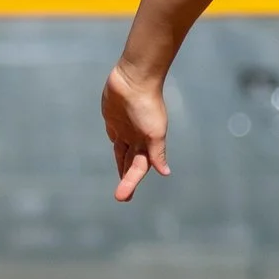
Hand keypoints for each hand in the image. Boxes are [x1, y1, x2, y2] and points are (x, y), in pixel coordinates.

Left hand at [103, 62, 169, 201]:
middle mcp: (137, 138)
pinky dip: (117, 147)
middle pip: (131, 164)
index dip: (130, 183)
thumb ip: (157, 153)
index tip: (121, 198)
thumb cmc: (146, 105)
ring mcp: (125, 129)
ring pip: (123, 153)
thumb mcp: (154, 132)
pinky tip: (117, 152)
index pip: (138, 168)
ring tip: (120, 181)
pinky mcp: (114, 119)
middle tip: (122, 197)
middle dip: (127, 180)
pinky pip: (116, 137)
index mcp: (147, 143)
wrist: (134, 79)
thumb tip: (165, 172)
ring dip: (121, 166)